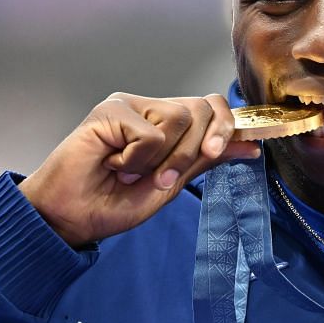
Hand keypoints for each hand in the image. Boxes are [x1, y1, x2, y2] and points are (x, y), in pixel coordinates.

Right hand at [18, 93, 259, 246]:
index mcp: (168, 126)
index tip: (219, 154)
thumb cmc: (112, 203)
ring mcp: (131, 105)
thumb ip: (205, 160)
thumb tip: (251, 146)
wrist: (71, 217)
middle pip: (203, 109)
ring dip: (162, 159)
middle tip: (162, 180)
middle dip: (192, 153)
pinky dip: (136, 159)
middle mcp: (151, 109)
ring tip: (130, 173)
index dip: (227, 128)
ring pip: (180, 118)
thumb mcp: (170, 185)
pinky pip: (151, 132)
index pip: (212, 108)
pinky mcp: (111, 108)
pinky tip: (112, 164)